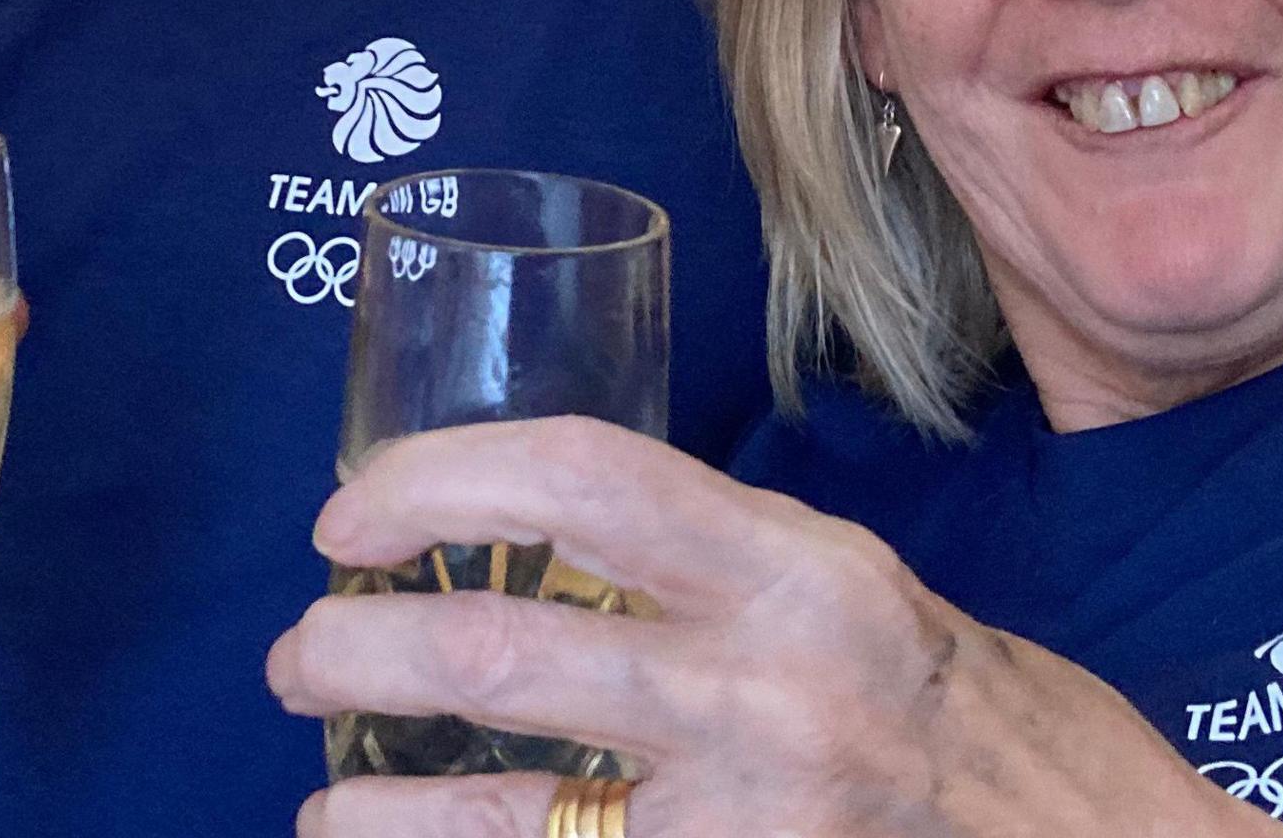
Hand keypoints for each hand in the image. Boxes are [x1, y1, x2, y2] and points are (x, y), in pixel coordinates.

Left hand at [266, 418, 1265, 836]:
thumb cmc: (980, 724)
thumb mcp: (862, 596)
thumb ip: (721, 567)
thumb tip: (550, 537)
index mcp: (799, 573)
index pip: (583, 478)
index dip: (439, 478)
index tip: (353, 511)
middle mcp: (765, 689)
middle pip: (498, 648)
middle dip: (357, 645)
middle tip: (302, 650)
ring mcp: (742, 818)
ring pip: (499, 806)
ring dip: (377, 803)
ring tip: (326, 799)